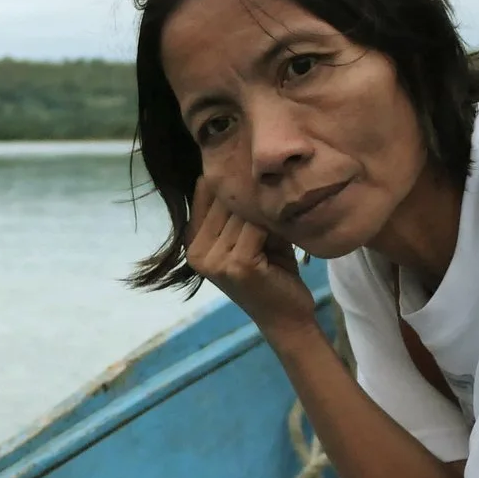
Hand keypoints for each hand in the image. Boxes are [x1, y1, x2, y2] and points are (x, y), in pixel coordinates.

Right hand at [186, 177, 314, 337]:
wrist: (286, 317)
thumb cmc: (272, 271)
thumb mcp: (249, 235)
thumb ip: (239, 208)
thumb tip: (245, 160)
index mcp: (191, 242)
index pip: (205, 189)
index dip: (231, 177)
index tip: (254, 166)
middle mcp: (195, 252)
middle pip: (225, 199)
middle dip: (253, 193)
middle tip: (281, 187)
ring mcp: (214, 261)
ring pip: (243, 212)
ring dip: (267, 207)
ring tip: (286, 208)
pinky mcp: (237, 265)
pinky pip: (257, 227)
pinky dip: (275, 223)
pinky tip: (287, 225)